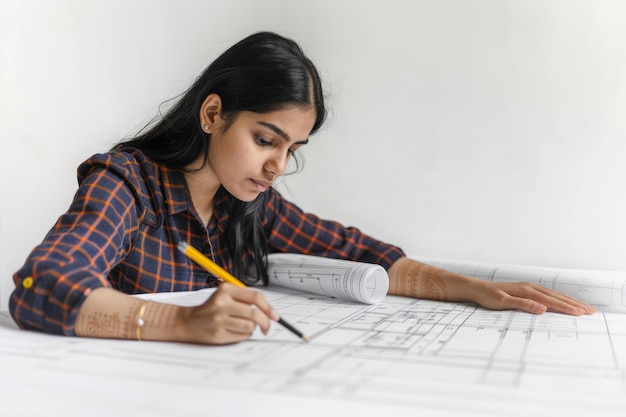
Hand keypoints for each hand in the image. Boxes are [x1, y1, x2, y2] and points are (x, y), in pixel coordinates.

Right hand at [178, 283, 278, 344]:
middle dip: (266, 322)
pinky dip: (245, 335)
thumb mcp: (226, 294)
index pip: (255, 297)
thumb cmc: (211, 308)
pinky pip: (242, 336)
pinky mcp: (218, 334)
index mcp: (225, 290)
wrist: (188, 321)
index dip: (268, 307)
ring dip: (253, 328)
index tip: (274, 315)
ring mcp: (219, 320)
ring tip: (246, 326)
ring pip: (250, 326)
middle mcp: (222, 303)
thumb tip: (270, 310)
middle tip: (268, 326)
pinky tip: (237, 331)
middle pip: (255, 314)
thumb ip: (245, 298)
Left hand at [468, 280, 595, 315]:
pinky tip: (565, 302)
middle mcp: (531, 287)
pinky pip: (548, 295)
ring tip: (584, 307)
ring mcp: (529, 287)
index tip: (580, 313)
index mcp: (527, 290)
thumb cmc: (488, 296)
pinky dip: (560, 299)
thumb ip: (523, 305)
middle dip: (574, 304)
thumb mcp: (502, 302)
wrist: (477, 288)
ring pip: (554, 295)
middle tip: (591, 312)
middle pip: (557, 296)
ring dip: (570, 301)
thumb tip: (542, 308)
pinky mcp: (527, 290)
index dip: (567, 308)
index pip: (551, 301)